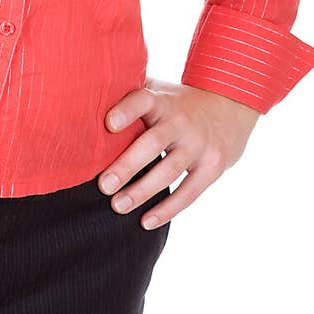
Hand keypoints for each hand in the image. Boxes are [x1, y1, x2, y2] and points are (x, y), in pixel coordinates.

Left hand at [98, 78, 260, 229]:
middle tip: (103, 185)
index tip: (108, 124)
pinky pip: (189, 192)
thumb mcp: (159, 91)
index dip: (126, 111)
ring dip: (142, 191)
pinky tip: (146, 221)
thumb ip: (130, 97)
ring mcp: (199, 144)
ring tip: (118, 206)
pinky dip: (167, 209)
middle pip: (152, 143)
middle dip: (127, 165)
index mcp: (162, 100)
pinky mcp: (213, 166)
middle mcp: (181, 120)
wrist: (231, 104)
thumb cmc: (178, 102)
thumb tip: (83, 106)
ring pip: (168, 170)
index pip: (143, 100)